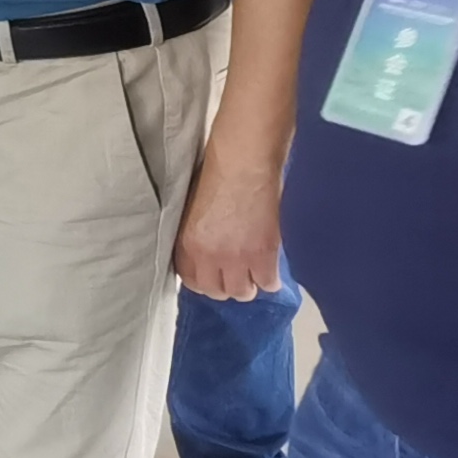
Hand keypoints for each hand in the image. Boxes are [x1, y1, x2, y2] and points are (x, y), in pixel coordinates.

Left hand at [171, 146, 282, 301]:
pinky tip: (270, 268)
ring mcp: (238, 258)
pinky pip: (269, 284)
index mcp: (187, 244)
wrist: (243, 164)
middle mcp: (209, 256)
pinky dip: (270, 279)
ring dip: (248, 284)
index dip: (204, 280)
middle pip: (217, 292)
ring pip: (242, 293)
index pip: (191, 282)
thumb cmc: (216, 177)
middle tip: (235, 274)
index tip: (213, 275)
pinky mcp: (264, 254)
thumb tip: (206, 254)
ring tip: (252, 272)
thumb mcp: (193, 213)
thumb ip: (197, 238)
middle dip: (225, 285)